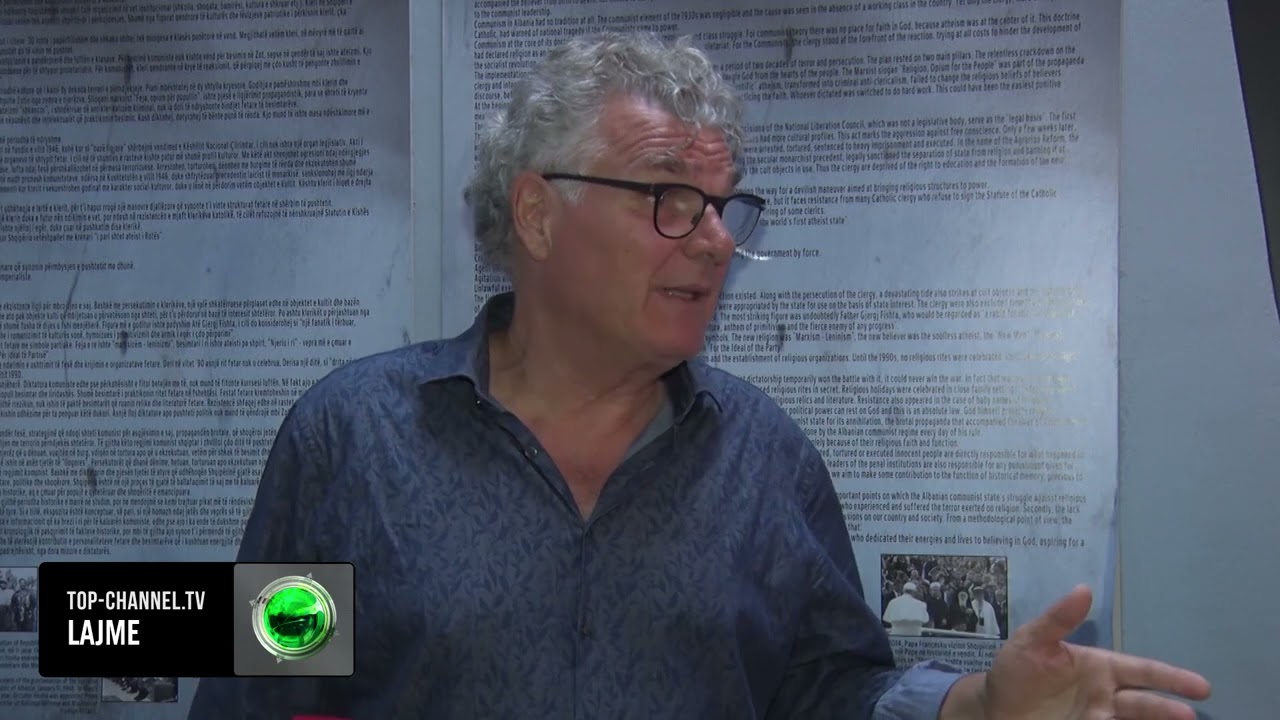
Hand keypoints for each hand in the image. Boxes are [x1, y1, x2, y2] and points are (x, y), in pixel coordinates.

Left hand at [979, 585, 1209, 718]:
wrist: (992, 707)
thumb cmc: (1016, 670)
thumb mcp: (1032, 640)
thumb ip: (1058, 619)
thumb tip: (1084, 589)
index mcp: (1099, 667)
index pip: (1141, 671)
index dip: (1170, 677)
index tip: (1201, 686)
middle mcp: (1104, 694)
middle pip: (1144, 702)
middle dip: (1167, 708)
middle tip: (1191, 714)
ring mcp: (1096, 717)